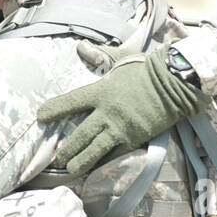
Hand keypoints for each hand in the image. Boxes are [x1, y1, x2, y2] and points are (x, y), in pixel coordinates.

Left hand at [37, 46, 208, 175]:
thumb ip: (99, 54)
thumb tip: (80, 47)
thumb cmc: (147, 68)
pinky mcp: (134, 139)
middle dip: (67, 148)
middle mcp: (107, 112)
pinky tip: (96, 169)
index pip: (72, 102)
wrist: (175, 84)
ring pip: (95, 151)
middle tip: (57, 157)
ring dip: (80, 161)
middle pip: (80, 135)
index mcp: (101, 91)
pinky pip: (115, 155)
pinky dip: (104, 162)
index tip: (41, 116)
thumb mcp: (121, 57)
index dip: (55, 110)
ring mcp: (121, 128)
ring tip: (70, 170)